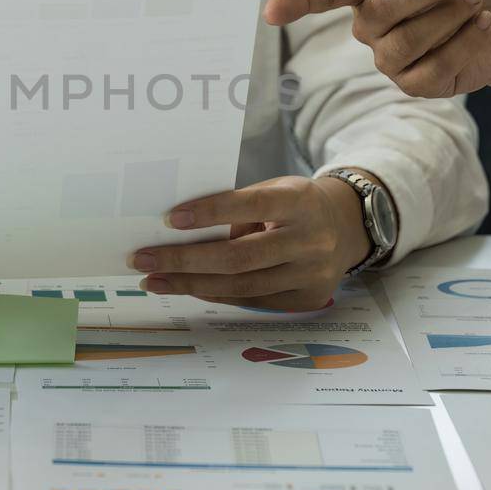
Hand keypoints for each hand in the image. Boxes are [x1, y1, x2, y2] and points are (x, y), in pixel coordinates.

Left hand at [129, 175, 371, 310]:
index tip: (170, 219)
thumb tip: (181, 229)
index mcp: (299, 202)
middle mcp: (310, 240)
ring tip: (154, 279)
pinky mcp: (307, 298)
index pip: (250, 205)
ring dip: (190, 284)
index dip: (210, 212)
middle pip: (239, 257)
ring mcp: (311, 274)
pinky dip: (215, 293)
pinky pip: (251, 299)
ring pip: (241, 285)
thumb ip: (239, 206)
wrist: (346, 227)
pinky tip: (186, 287)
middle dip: (185, 260)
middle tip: (143, 258)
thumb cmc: (296, 204)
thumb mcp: (276, 190)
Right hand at [264, 0, 490, 98]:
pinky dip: (467, 42)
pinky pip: (434, 68)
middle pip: (381, 10)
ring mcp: (388, 58)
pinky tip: (481, 27)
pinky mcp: (415, 84)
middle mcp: (368, 24)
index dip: (296, 2)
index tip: (271, 13)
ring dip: (452, 15)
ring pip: (408, 42)